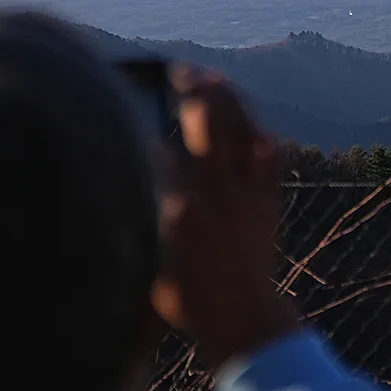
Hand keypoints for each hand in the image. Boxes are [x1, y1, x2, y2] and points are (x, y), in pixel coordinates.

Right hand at [148, 65, 302, 372]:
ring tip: (212, 79)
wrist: (241, 319)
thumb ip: (135, 221)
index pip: (158, 146)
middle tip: (180, 71)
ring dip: (228, 99)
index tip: (135, 96)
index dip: (145, 116)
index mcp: (178, 209)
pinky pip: (269, 156)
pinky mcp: (267, 202)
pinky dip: (258, 133)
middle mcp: (215, 193)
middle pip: (207, 122)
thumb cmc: (184, 299)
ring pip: (242, 129)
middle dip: (193, 89)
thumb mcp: (146, 262)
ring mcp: (245, 194)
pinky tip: (247, 120)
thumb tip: (121, 181)